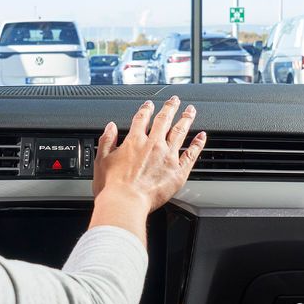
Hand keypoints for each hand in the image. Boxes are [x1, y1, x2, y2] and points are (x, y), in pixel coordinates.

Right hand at [89, 96, 205, 242]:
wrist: (126, 202)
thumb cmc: (113, 186)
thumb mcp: (102, 159)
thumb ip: (107, 140)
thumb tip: (111, 127)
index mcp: (135, 141)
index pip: (142, 119)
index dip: (147, 109)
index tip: (150, 104)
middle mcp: (154, 144)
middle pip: (164, 120)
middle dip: (170, 108)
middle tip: (175, 100)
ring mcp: (168, 156)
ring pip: (180, 132)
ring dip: (186, 119)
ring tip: (190, 111)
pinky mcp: (178, 171)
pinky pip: (191, 153)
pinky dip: (198, 143)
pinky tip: (202, 136)